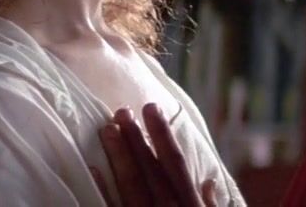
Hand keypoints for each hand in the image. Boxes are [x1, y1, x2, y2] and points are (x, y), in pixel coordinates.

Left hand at [90, 103, 216, 206]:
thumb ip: (212, 205)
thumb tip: (210, 182)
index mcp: (190, 204)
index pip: (175, 162)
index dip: (162, 134)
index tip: (151, 108)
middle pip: (149, 169)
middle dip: (135, 138)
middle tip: (122, 111)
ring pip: (130, 184)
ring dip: (118, 155)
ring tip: (107, 129)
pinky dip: (103, 189)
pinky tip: (93, 169)